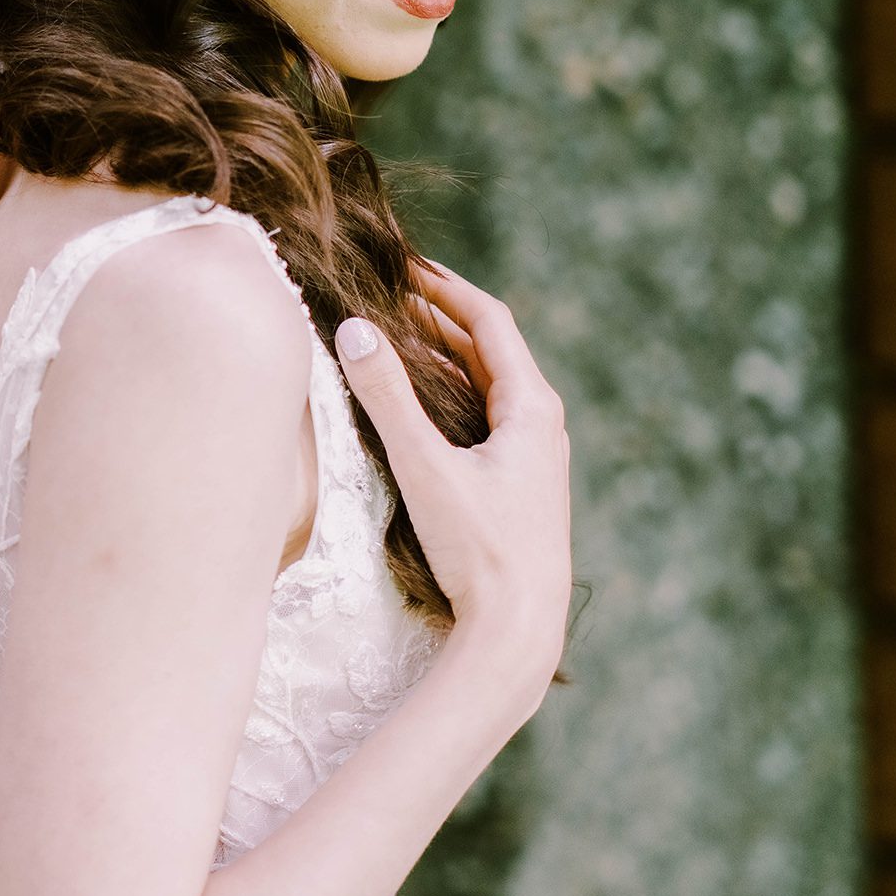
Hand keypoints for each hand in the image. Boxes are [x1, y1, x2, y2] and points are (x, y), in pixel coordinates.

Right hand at [332, 265, 571, 701]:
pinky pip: (484, 415)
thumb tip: (353, 330)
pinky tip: (417, 402)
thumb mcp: (425, 468)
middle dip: (437, 315)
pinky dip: (449, 392)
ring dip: (442, 354)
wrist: (520, 632)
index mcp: (532, 407)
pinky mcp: (520, 484)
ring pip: (486, 383)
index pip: (489, 320)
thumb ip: (387, 398)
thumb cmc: (480, 550)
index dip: (445, 286)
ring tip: (393, 332)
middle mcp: (542, 423)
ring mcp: (535, 455)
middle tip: (385, 291)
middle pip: (488, 348)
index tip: (402, 263)